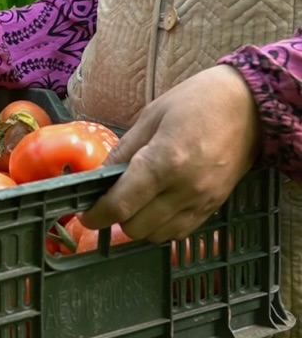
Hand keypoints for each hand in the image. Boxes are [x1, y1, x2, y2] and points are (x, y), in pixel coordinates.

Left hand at [79, 65, 261, 242]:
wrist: (251, 105)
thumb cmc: (196, 101)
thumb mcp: (150, 116)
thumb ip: (123, 151)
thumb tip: (98, 176)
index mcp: (164, 161)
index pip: (121, 204)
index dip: (97, 215)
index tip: (86, 214)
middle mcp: (184, 188)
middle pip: (136, 227)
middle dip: (115, 219)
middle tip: (109, 202)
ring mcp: (202, 201)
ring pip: (157, 235)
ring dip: (138, 225)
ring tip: (133, 205)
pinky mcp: (215, 207)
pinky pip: (180, 232)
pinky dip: (161, 227)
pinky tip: (155, 209)